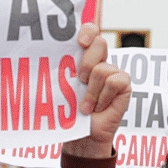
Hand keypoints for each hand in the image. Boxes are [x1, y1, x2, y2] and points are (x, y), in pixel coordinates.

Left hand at [67, 23, 131, 157]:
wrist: (82, 136)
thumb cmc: (70, 112)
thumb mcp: (61, 88)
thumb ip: (61, 70)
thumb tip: (43, 55)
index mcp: (84, 57)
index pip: (91, 31)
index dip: (88, 30)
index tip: (80, 42)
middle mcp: (101, 61)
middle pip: (100, 43)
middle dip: (86, 63)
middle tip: (80, 80)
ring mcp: (113, 72)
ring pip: (102, 68)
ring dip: (91, 91)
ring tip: (86, 105)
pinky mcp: (124, 85)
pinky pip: (114, 82)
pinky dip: (103, 97)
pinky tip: (99, 107)